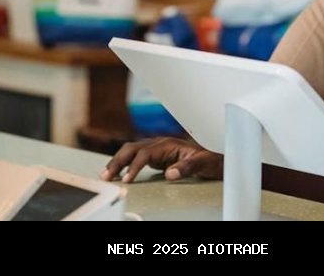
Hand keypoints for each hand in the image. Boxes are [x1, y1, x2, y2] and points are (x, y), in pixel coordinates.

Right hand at [100, 136, 222, 183]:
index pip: (144, 154)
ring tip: (105, 174)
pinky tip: (118, 172)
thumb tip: (169, 174)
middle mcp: (160, 143)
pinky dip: (124, 164)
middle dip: (117, 161)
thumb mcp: (203, 163)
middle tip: (106, 176)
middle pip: (132, 149)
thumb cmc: (212, 158)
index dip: (133, 167)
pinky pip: (136, 158)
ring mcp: (157, 149)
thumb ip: (187, 167)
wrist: (218, 155)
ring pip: (131, 151)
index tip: (126, 179)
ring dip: (117, 161)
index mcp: (168, 144)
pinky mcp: (157, 156)